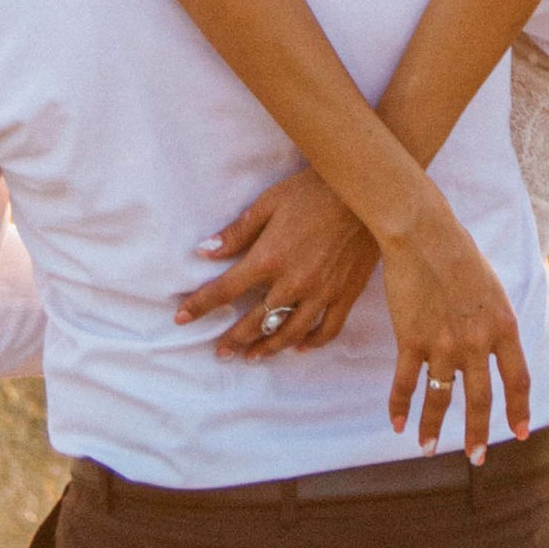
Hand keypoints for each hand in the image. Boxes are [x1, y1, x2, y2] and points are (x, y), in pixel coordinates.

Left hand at [176, 169, 377, 354]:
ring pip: (289, 333)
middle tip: (220, 351)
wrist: (366, 192)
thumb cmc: (314, 191)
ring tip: (253, 357)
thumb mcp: (269, 203)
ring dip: (268, 348)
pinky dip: (311, 342)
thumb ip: (238, 232)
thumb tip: (205, 252)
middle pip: (256, 321)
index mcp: (269, 259)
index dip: (201, 305)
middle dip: (233, 339)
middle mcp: (293, 283)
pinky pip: (327, 330)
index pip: (226, 291)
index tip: (181, 318)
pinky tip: (299, 347)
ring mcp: (322, 293)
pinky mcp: (346, 295)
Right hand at [379, 202, 531, 460]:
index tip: (518, 434)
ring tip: (428, 451)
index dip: (518, 410)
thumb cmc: (459, 253)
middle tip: (476, 459)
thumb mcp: (494, 287)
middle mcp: (477, 342)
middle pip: (480, 400)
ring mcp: (443, 343)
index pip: (518, 380)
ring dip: (434, 428)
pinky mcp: (411, 339)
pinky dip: (401, 407)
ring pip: (441, 399)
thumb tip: (500, 345)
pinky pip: (407, 384)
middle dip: (477, 434)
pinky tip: (398, 425)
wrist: (424, 233)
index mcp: (504, 327)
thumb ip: (498, 322)